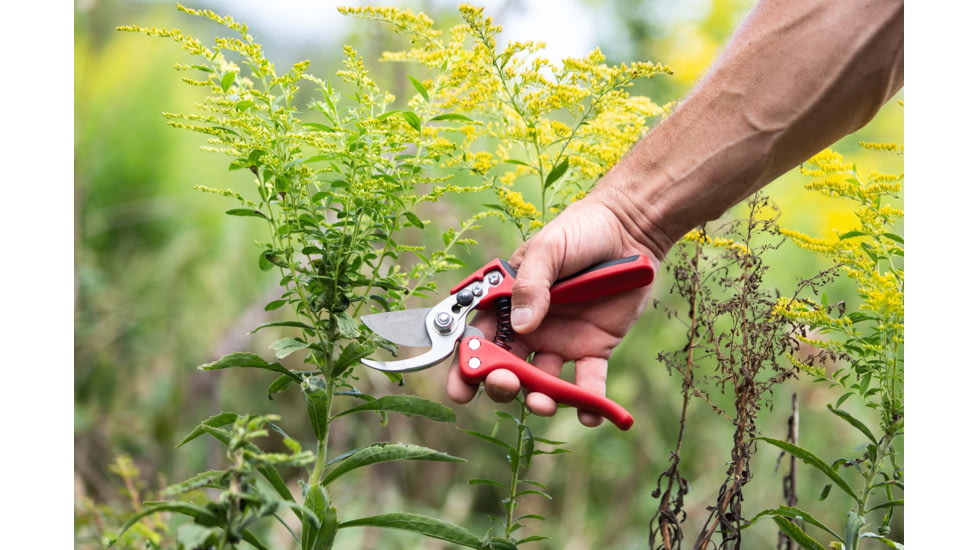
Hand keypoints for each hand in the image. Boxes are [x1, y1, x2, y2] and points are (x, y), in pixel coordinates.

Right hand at [446, 196, 658, 425]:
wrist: (630, 230)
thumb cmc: (580, 231)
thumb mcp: (548, 249)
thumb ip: (531, 284)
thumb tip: (521, 326)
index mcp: (507, 302)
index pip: (478, 337)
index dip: (467, 363)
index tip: (462, 385)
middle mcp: (529, 328)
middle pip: (507, 367)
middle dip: (500, 383)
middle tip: (506, 385)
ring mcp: (561, 341)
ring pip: (543, 382)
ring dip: (539, 399)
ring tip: (543, 404)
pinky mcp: (594, 349)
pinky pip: (589, 383)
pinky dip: (589, 402)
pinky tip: (589, 415)